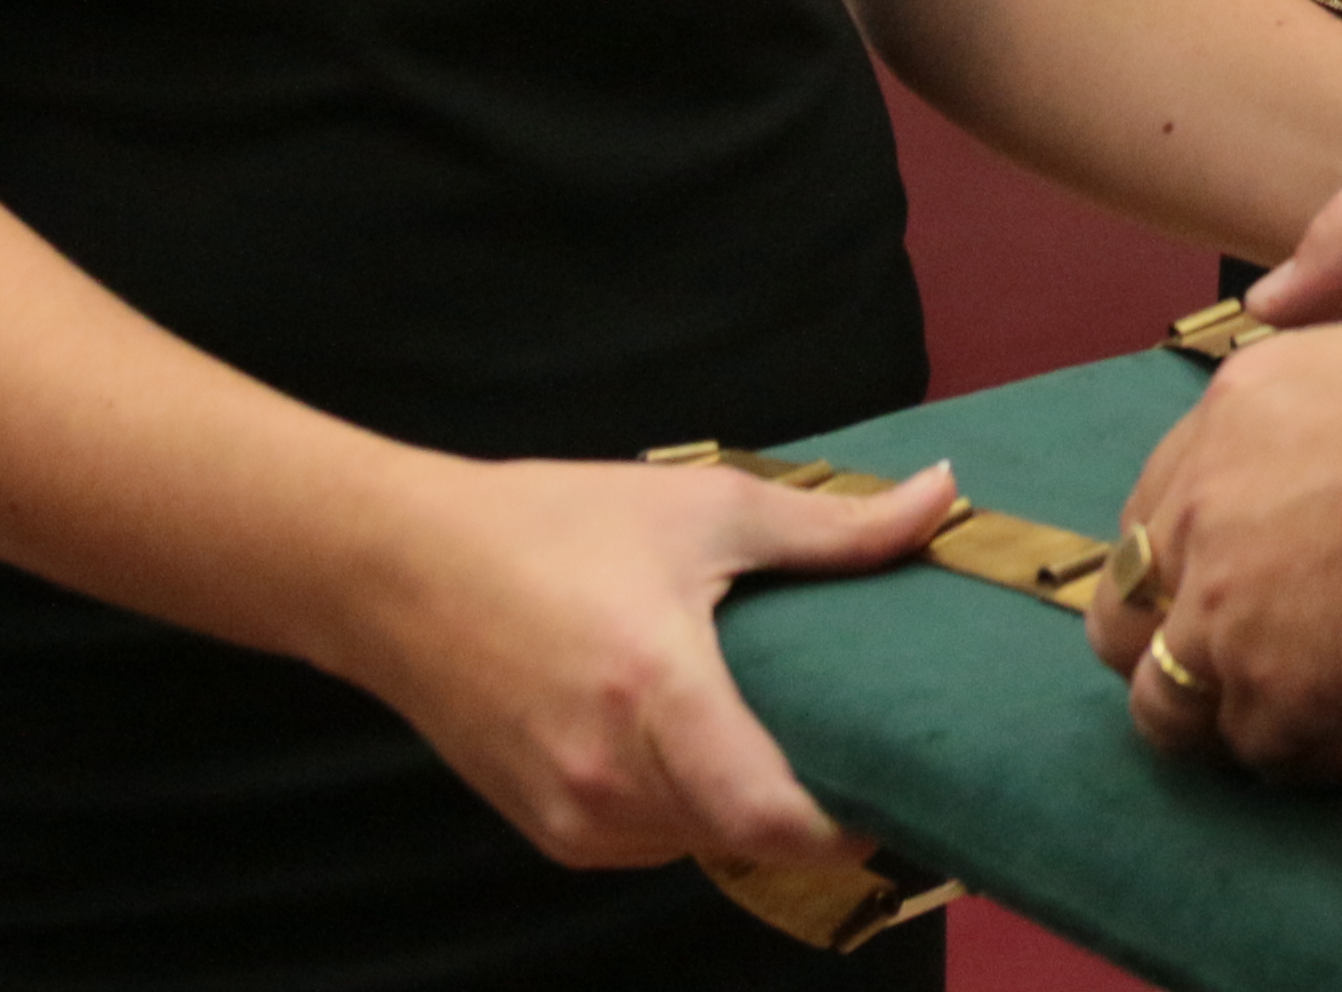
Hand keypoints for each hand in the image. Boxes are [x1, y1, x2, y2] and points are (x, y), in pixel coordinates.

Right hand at [331, 450, 954, 865]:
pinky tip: (709, 744)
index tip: (904, 784)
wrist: (396, 571)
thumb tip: (944, 497)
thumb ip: (832, 528)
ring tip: (791, 733)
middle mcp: (611, 781)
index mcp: (656, 697)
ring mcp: (573, 819)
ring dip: (753, 805)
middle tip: (869, 746)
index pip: (772, 818)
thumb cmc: (549, 526)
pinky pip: (655, 841)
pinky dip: (695, 806)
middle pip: (751, 837)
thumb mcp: (702, 510)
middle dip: (815, 804)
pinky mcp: (549, 832)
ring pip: (704, 844)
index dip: (851, 823)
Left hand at [1096, 318, 1341, 778]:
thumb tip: (1328, 440)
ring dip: (1211, 712)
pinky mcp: (1267, 697)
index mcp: (1233, 409)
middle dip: (1163, 640)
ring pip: (1163, 699)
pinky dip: (1297, 751)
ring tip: (1279, 716)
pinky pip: (1256, 750)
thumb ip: (1326, 401)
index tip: (1220, 579)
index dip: (1184, 553)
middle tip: (1226, 658)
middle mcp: (1201, 509)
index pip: (1152, 502)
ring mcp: (1221, 611)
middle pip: (1121, 610)